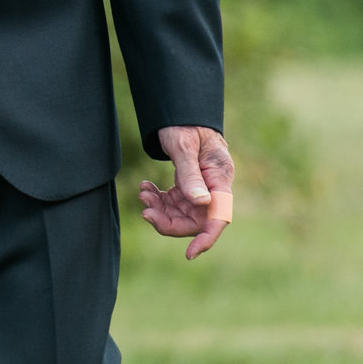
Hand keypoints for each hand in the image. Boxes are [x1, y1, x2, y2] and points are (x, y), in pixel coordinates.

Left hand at [138, 125, 233, 259]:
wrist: (180, 109)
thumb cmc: (184, 122)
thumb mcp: (183, 145)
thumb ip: (190, 174)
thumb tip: (200, 203)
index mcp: (220, 176)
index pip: (219, 216)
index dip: (206, 238)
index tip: (189, 254)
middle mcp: (214, 186)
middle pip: (197, 220)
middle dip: (170, 221)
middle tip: (145, 211)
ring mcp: (201, 187)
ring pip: (182, 214)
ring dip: (160, 210)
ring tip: (142, 194)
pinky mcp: (188, 185)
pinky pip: (174, 203)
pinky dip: (158, 200)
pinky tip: (145, 188)